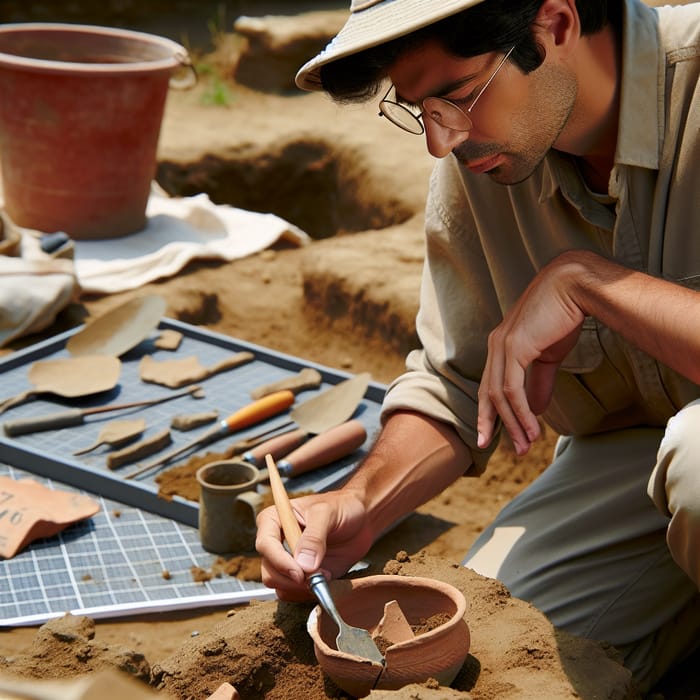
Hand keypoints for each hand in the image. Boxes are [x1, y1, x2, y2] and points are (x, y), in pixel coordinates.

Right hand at [255, 489, 373, 600]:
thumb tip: (303, 565)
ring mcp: (288, 561)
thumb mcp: (327, 514)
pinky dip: (309, 593)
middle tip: (316, 576)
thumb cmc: (342, 507)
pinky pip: (294, 594)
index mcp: (274, 520)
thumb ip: (314, 537)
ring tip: (325, 573)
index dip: (279, 561)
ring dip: (301, 588)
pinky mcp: (300, 576)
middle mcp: (276, 542)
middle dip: (291, 579)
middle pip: (269, 570)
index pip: (266, 544)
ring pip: (279, 586)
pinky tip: (326, 578)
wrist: (361, 519)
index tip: (300, 572)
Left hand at [477, 253, 585, 454]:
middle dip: (494, 424)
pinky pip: (512, 389)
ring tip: (525, 446)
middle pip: (488, 393)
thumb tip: (535, 409)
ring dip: (513, 424)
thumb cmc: (564, 316)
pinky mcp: (514, 348)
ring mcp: (502, 346)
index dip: (490, 412)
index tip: (492, 435)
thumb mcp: (549, 356)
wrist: (575, 287)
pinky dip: (521, 413)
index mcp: (501, 346)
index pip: (490, 384)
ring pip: (500, 396)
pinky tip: (531, 429)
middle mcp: (496, 346)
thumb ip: (540, 382)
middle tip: (502, 449)